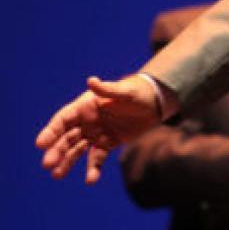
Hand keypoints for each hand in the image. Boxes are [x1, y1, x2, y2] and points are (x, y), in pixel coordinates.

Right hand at [36, 75, 160, 183]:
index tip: (41, 144)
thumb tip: (91, 81)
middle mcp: (86, 122)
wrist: (155, 103)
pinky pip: (97, 158)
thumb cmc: (136, 92)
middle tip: (47, 165)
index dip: (51, 131)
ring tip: (57, 175)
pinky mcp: (108, 143)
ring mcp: (96, 134)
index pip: (63, 120)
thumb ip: (107, 89)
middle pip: (66, 138)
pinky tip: (90, 180)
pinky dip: (93, 169)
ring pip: (77, 150)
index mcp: (85, 107)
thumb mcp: (123, 91)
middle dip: (56, 151)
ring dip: (67, 162)